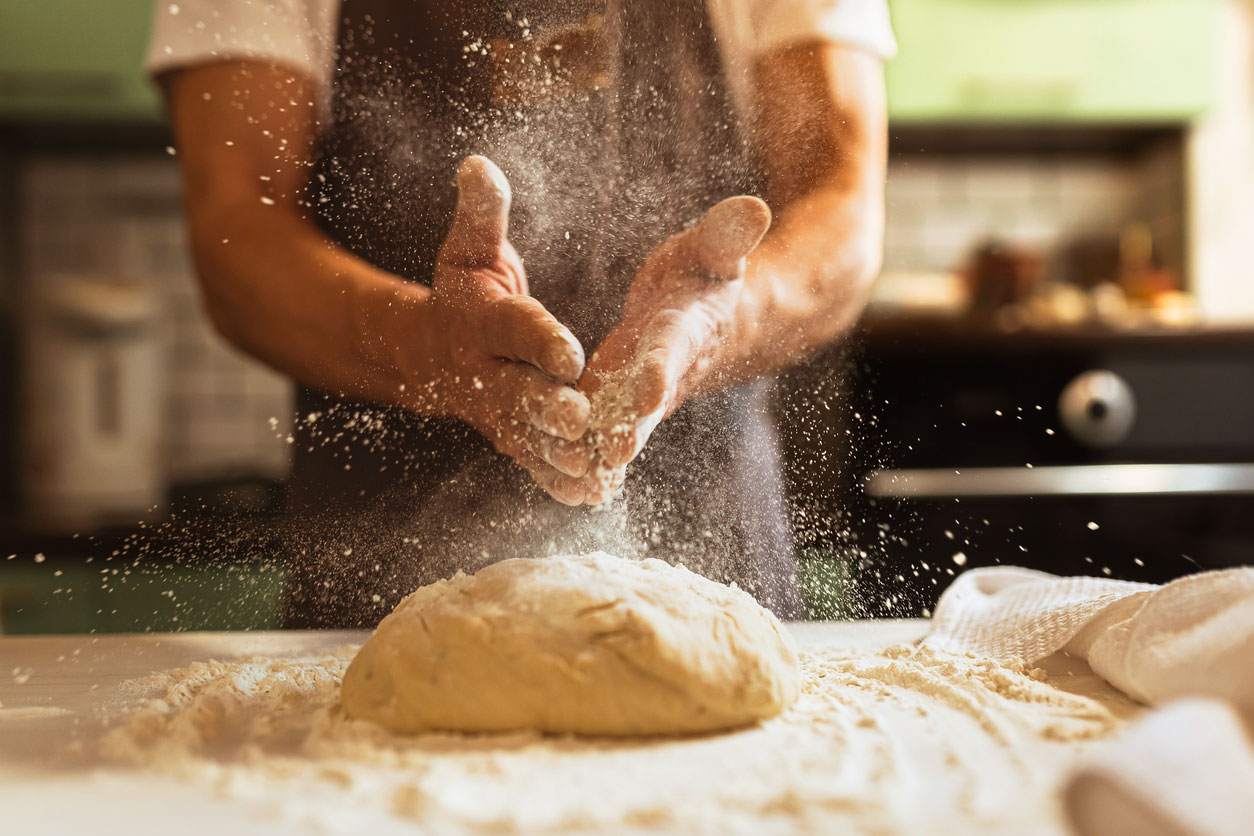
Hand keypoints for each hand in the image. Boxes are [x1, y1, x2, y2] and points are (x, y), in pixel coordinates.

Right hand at [403, 156, 593, 503]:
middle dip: (548, 407)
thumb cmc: (464, 290)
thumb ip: (482, 213)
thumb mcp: (470, 248)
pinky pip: (531, 461)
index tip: (570, 351)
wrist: (430, 352)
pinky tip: (589, 495)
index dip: (540, 339)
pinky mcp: (508, 437)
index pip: (514, 328)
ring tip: (594, 467)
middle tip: (582, 419)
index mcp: (483, 321)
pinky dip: (556, 479)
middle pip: (518, 391)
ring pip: (527, 436)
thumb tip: (477, 163)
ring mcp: (495, 411)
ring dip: (558, 454)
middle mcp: (486, 371)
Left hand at [575, 195, 771, 503]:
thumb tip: (755, 206)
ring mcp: (643, 391)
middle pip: (648, 402)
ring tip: (581, 480)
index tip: (648, 388)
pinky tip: (568, 483)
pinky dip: (591, 456)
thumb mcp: (714, 249)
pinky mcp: (621, 402)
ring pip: (624, 425)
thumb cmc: (707, 273)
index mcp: (686, 327)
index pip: (673, 348)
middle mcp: (666, 368)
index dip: (661, 367)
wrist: (713, 317)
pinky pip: (606, 431)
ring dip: (604, 452)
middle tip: (612, 454)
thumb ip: (727, 234)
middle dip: (632, 427)